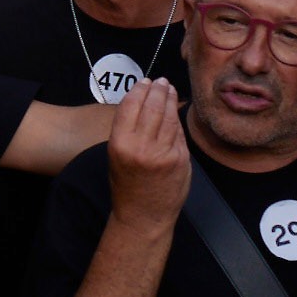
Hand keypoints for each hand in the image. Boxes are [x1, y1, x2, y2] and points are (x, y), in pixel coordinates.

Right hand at [104, 79, 189, 228]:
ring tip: (169, 90)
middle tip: (161, 82)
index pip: (131, 105)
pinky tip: (175, 111)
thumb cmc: (127, 185)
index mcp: (120, 143)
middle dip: (158, 90)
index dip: (140, 89)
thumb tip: (143, 102)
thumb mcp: (116, 154)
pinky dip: (177, 120)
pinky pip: (179, 133)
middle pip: (153, 107)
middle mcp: (141, 146)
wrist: (142, 215)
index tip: (145, 81)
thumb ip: (128, 129)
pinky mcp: (181, 160)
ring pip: (169, 117)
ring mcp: (164, 153)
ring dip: (170, 100)